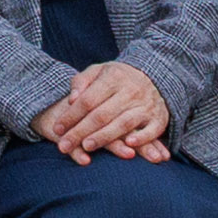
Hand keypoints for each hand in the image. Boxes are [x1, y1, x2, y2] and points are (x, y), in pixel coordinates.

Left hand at [34, 61, 169, 163]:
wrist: (154, 76)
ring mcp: (146, 105)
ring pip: (123, 123)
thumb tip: (71, 100)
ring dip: (104, 137)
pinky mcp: (159, 118)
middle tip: (64, 145)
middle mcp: (130, 91)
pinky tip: (129, 145)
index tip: (57, 129)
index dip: (71, 115)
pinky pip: (152, 130)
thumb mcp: (99, 71)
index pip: (88, 100)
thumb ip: (82, 82)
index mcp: (113, 78)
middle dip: (81, 131)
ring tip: (87, 147)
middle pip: (102, 114)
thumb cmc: (118, 77)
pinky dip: (142, 138)